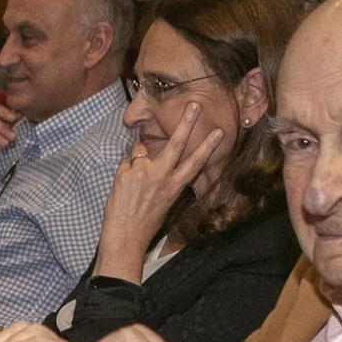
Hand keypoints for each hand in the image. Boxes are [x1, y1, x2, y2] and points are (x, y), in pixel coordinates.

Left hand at [95, 106, 227, 279]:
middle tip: (194, 104)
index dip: (207, 147)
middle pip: (176, 144)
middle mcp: (161, 177)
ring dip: (136, 161)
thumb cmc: (145, 223)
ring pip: (140, 151)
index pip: (195, 163)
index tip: (218, 132)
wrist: (125, 237)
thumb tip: (155, 160)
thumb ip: (163, 180)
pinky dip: (123, 172)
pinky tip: (123, 190)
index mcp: (174, 187)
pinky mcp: (126, 173)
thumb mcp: (163, 202)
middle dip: (186, 123)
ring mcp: (143, 173)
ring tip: (133, 186)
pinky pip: (124, 163)